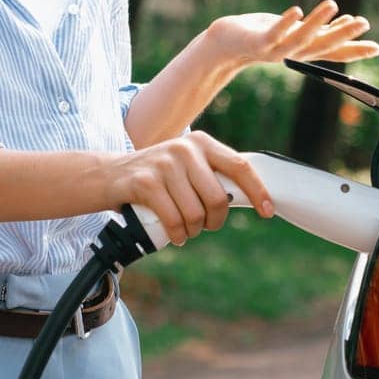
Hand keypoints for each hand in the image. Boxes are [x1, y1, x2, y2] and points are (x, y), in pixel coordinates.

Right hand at [108, 131, 273, 245]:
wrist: (110, 175)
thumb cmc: (158, 177)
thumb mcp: (187, 166)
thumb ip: (213, 175)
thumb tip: (253, 197)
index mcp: (202, 143)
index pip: (239, 167)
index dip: (258, 191)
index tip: (268, 211)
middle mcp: (185, 149)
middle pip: (218, 198)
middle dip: (215, 221)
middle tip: (206, 225)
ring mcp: (165, 164)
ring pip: (196, 213)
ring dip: (193, 230)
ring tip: (185, 228)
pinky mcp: (146, 182)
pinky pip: (174, 220)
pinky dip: (177, 234)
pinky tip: (175, 235)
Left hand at [203, 0, 378, 70]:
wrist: (226, 45)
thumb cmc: (263, 35)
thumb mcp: (296, 30)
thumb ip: (321, 29)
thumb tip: (347, 20)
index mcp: (304, 50)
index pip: (334, 52)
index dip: (355, 50)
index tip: (378, 48)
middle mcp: (293, 53)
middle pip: (321, 47)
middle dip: (342, 36)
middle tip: (363, 23)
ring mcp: (274, 50)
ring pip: (300, 40)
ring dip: (317, 23)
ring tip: (333, 4)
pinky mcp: (257, 42)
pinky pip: (273, 34)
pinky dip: (285, 24)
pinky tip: (296, 10)